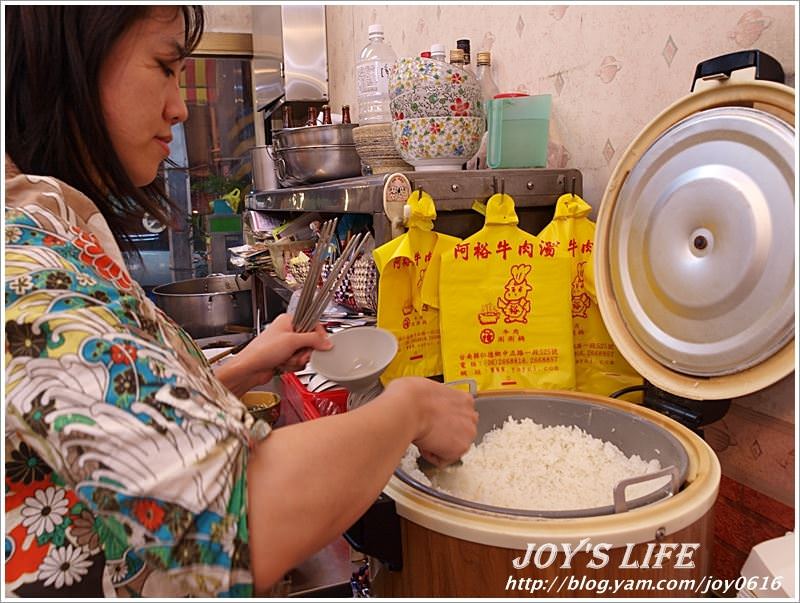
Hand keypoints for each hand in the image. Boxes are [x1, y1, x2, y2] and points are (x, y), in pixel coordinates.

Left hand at [216, 314, 332, 395]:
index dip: (318, 336)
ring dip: (297, 360)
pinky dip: (292, 366)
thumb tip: (327, 342)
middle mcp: (287, 332)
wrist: (250, 369)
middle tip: (297, 353)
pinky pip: (298, 362)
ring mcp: (286, 346)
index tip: (321, 344)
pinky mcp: (285, 358)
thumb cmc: (262, 351)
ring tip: (286, 359)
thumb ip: (313, 340)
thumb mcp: (292, 341)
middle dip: (304, 352)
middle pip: (310, 342)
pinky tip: (283, 364)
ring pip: (304, 354)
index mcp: (288, 320)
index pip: (312, 324)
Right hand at [384, 377, 477, 466]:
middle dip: (445, 435)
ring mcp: (468, 433)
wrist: (408, 407)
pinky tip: (424, 443)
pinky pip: (444, 460)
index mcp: (465, 399)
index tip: (434, 422)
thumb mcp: (429, 391)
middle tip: (428, 431)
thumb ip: (438, 402)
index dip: (444, 421)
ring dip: (439, 446)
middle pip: (460, 433)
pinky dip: (432, 456)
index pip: (460, 416)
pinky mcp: (460, 448)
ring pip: (453, 448)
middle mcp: (471, 416)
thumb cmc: (410, 396)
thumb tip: (430, 409)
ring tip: (424, 436)